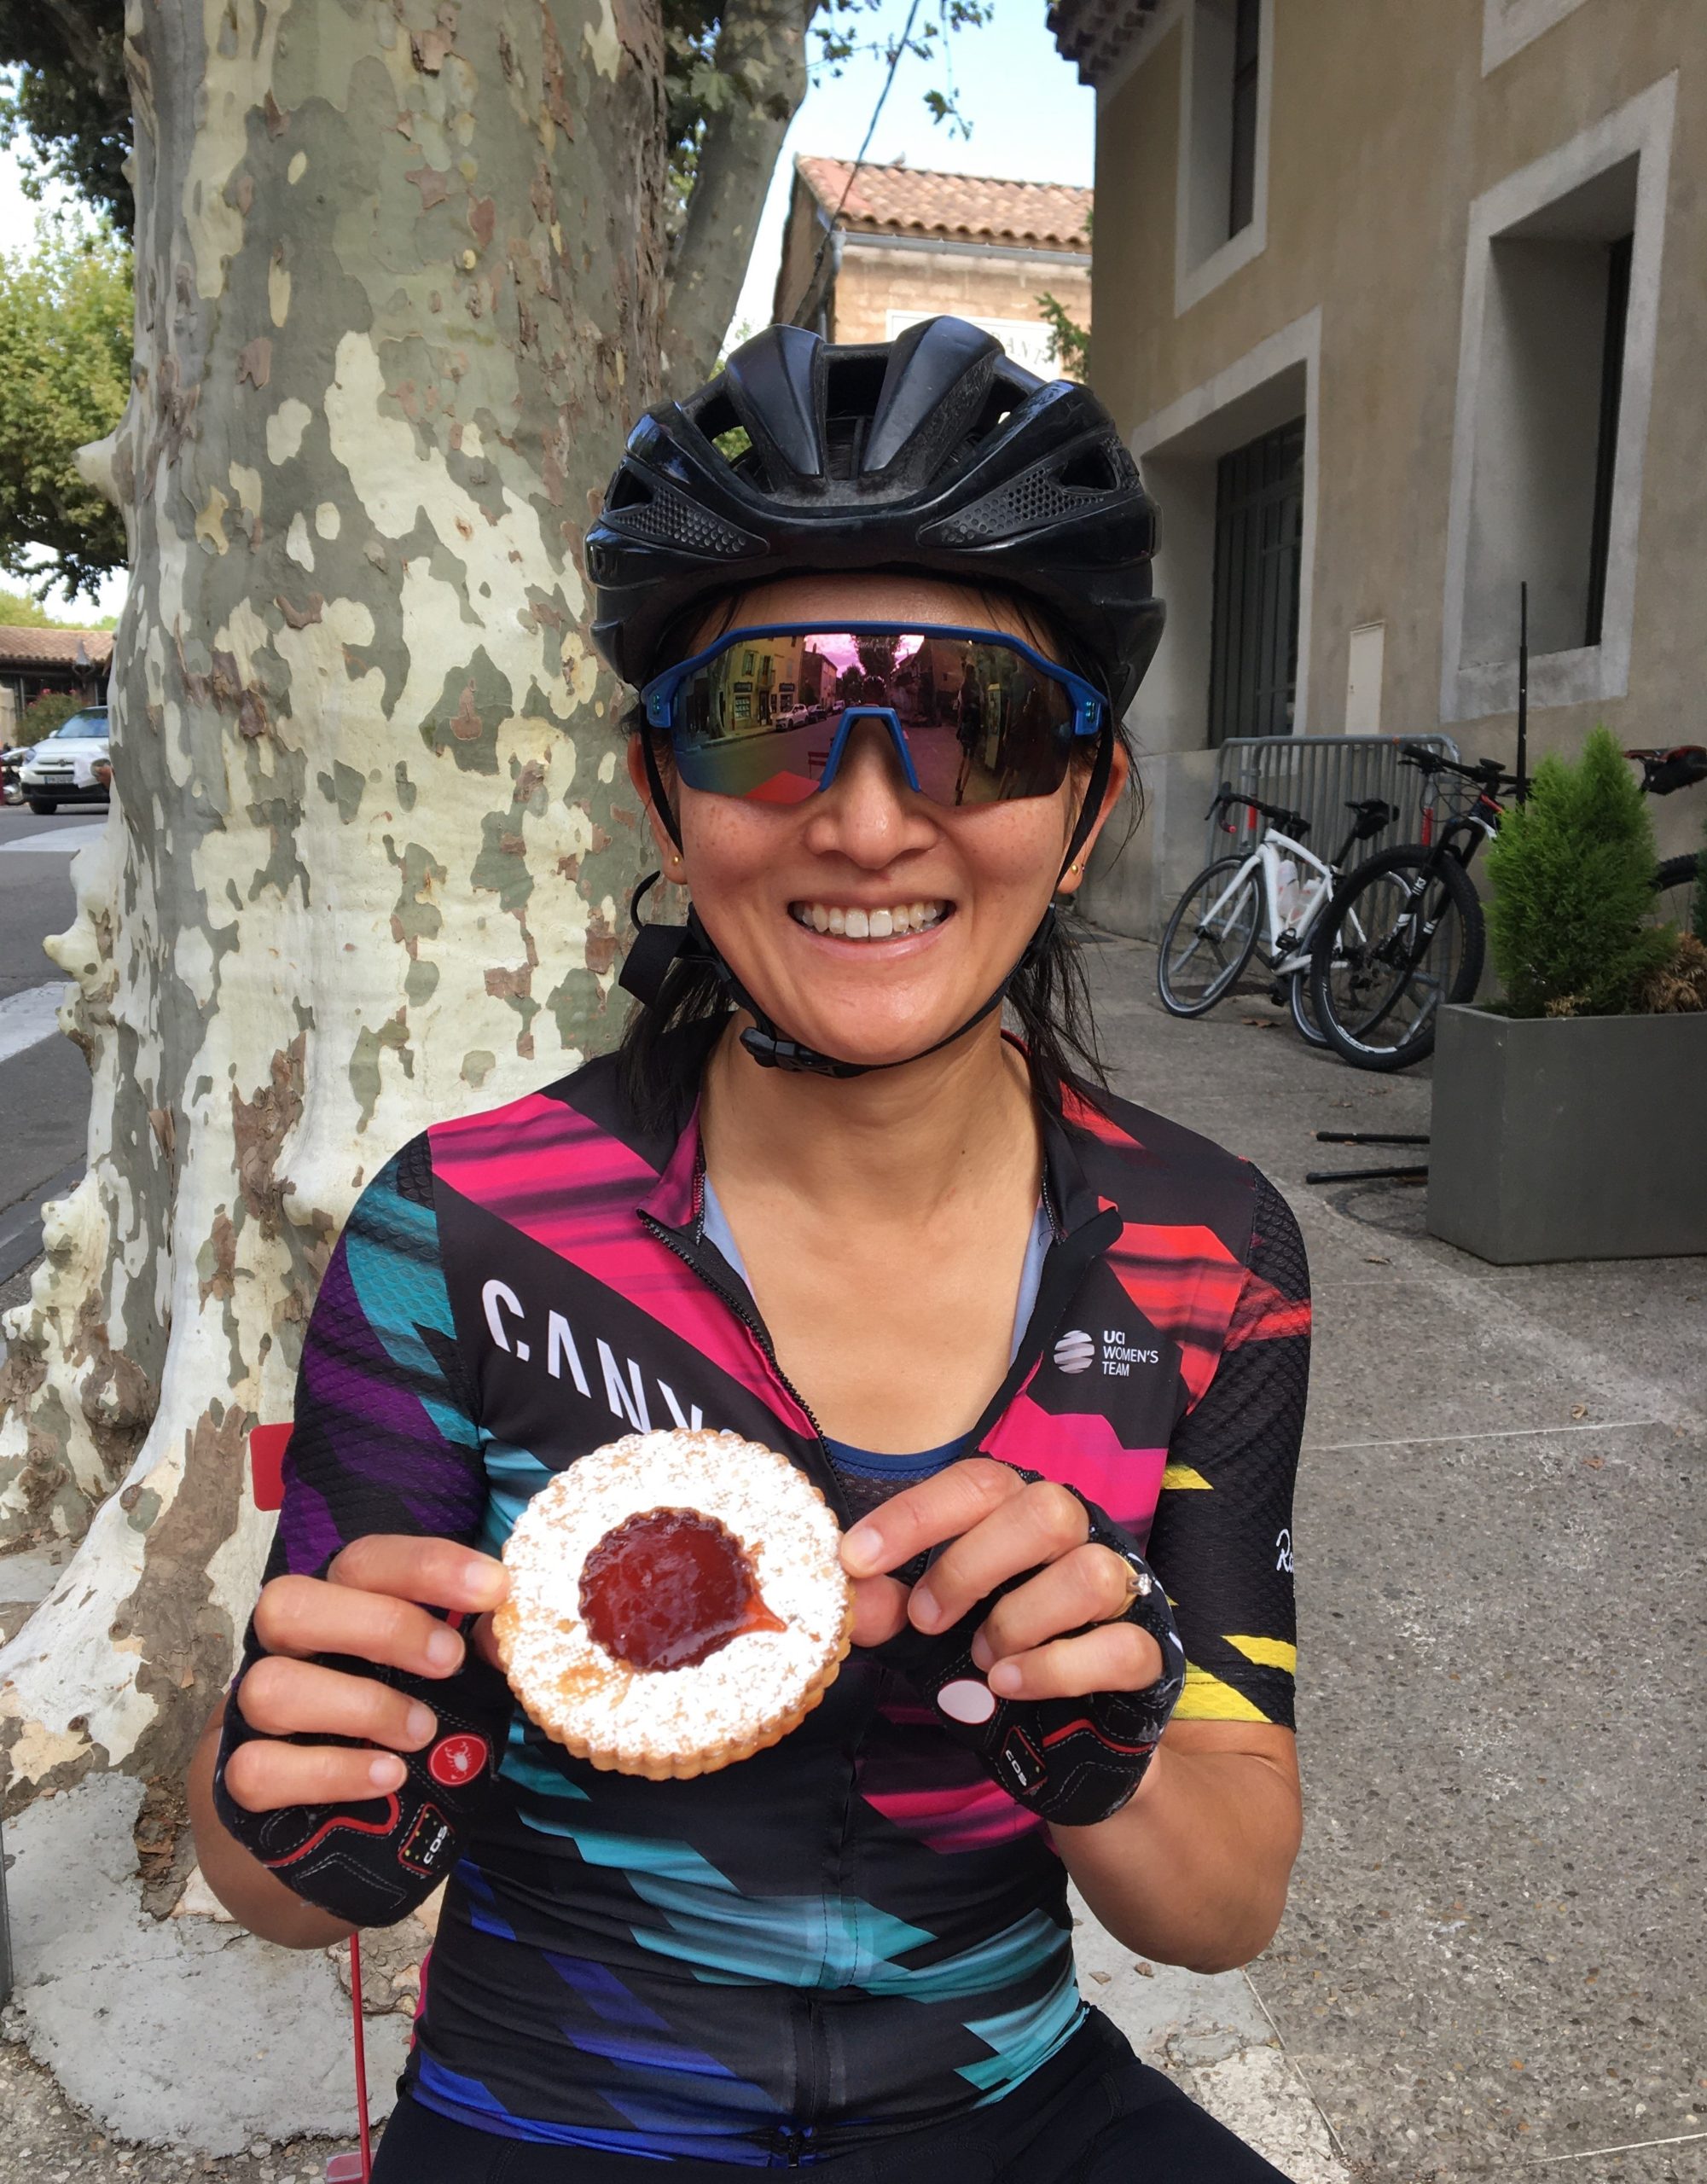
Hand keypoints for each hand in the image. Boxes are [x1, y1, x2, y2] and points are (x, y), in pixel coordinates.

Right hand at [222, 1537, 507, 1814]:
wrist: (331, 1809)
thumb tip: (504, 1633)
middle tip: (451, 1661)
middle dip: (380, 1626)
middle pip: (289, 1605)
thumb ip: (472, 1648)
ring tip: (422, 1731)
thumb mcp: (445, 1677)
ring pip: (269, 1687)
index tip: (495, 1587)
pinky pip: (257, 1769)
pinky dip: (330, 1773)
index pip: (362, 1561)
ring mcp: (254, 1714)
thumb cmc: (399, 1715)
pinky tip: (388, 1776)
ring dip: (361, 1706)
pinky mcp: (241, 1780)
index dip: (428, 1565)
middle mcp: (286, 1650)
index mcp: (335, 1606)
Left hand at [840, 1460, 1160, 1702]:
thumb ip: (894, 1611)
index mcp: (1022, 1515)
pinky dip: (1055, 1669)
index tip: (856, 1559)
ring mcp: (1125, 1593)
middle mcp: (1080, 1539)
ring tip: (984, 1658)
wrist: (1071, 1739)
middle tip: (926, 1620)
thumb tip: (856, 1597)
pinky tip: (1011, 1685)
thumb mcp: (936, 1632)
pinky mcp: (1152, 1654)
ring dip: (1018, 1621)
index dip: (916, 1515)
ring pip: (1090, 1574)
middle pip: (1046, 1511)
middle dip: (970, 1566)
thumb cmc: (997, 1657)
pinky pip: (1119, 1647)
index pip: (979, 1483)